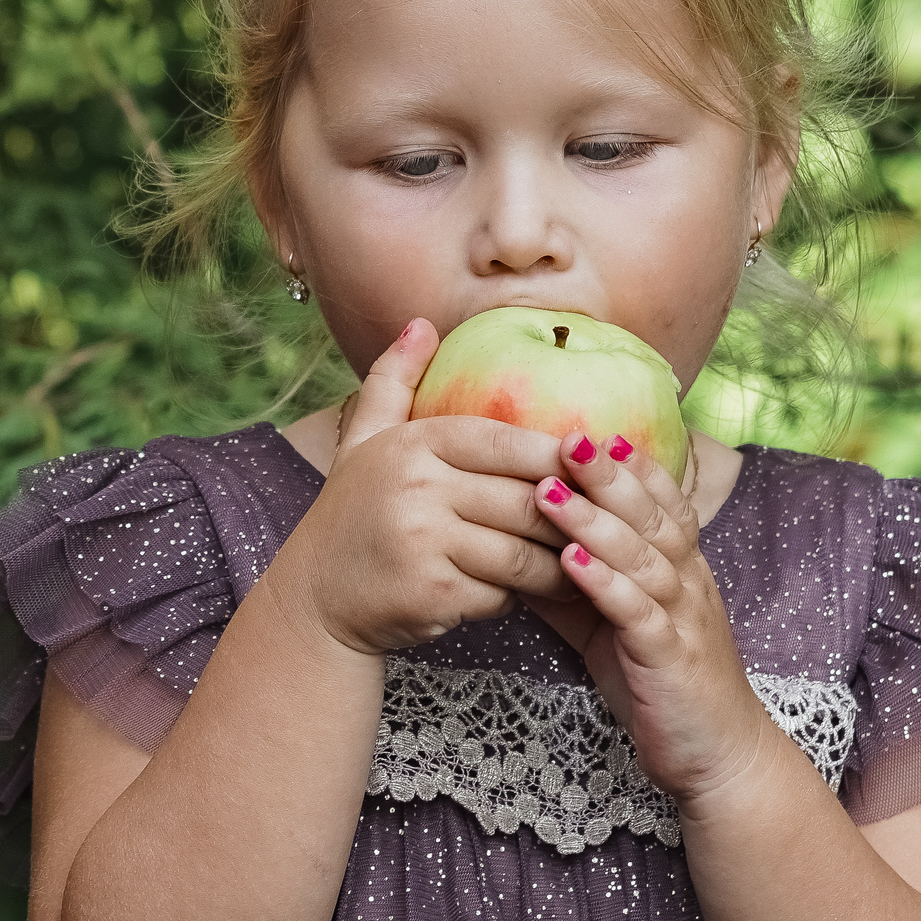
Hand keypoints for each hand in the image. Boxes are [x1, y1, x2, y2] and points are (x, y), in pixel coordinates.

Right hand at [275, 319, 574, 657]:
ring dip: (558, 563)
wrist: (317, 597)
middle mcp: (417, 487)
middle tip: (604, 523)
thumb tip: (421, 323)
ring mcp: (424, 542)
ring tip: (583, 562)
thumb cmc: (353, 513)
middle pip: (526, 500)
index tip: (591, 467)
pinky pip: (503, 594)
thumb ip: (394, 381)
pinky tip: (529, 595)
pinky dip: (519, 597)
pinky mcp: (434, 593)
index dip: (557, 455)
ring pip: (523, 552)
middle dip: (569, 516)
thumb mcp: (365, 442)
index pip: (506, 442)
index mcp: (413, 443)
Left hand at [522, 434, 772, 803]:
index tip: (588, 426)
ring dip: (597, 521)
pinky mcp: (671, 658)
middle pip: (652, 515)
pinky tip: (571, 562)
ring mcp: (684, 618)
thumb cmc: (658, 683)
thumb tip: (514, 543)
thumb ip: (572, 583)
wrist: (714, 757)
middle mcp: (689, 583)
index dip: (630, 465)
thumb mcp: (610, 624)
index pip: (661, 502)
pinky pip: (638, 613)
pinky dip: (605, 584)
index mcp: (679, 569)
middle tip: (566, 436)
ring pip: (644, 556)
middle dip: (608, 474)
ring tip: (550, 491)